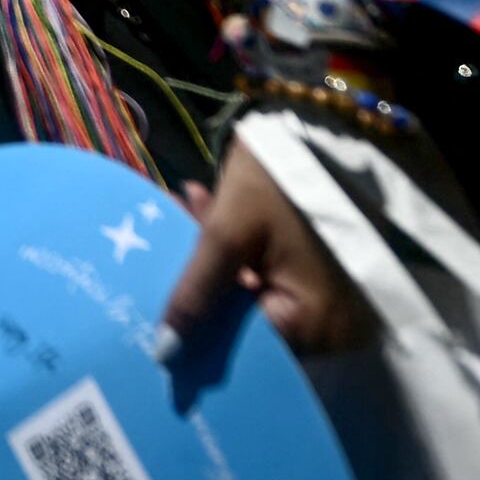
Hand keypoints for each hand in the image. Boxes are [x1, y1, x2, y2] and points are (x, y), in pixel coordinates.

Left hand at [154, 143, 368, 362]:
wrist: (326, 127)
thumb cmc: (281, 180)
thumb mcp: (229, 231)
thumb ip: (196, 292)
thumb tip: (164, 352)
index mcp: (314, 328)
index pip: (243, 349)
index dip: (196, 333)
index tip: (151, 316)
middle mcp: (329, 329)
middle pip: (247, 324)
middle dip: (199, 288)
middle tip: (156, 253)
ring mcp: (329, 302)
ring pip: (254, 296)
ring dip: (213, 262)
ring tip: (177, 214)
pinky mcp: (323, 276)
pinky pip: (271, 276)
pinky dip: (238, 252)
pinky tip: (202, 209)